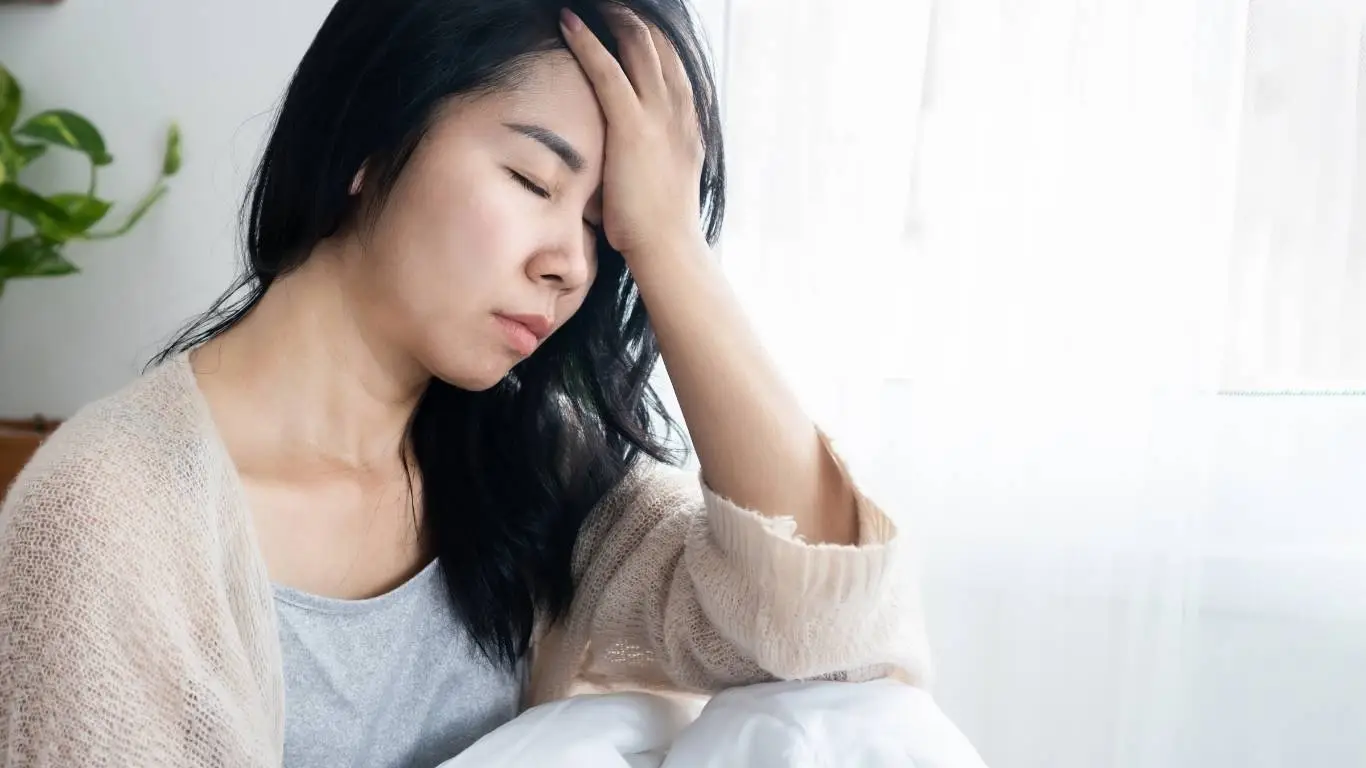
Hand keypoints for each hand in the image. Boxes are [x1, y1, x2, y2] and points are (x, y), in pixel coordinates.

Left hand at [560, 7, 705, 259]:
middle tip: (611, 5)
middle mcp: (679, 111)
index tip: (635, 24)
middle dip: (635, 19)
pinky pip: (608, 72)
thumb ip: (647, 159)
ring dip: (616, 19)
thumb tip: (620, 159)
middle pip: (661, 46)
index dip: (653, 38)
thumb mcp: (660, 180)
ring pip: (640, 47)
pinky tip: (570, 24)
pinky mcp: (632, 127)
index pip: (674, 64)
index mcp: (688, 123)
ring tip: (596, 4)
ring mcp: (660, 117)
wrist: (669, 248)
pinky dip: (588, 43)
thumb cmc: (658, 226)